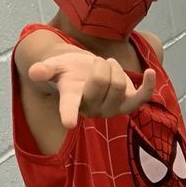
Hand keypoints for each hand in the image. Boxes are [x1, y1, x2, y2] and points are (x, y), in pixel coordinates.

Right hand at [28, 51, 156, 129]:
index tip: (68, 123)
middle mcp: (92, 108)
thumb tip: (34, 72)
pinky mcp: (128, 104)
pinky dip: (148, 85)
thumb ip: (45, 69)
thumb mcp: (54, 66)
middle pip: (101, 83)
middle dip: (101, 66)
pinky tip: (151, 73)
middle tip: (97, 62)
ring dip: (115, 69)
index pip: (68, 107)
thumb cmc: (68, 69)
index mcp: (71, 99)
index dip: (68, 114)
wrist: (86, 72)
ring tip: (108, 67)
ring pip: (120, 85)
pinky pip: (142, 97)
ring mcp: (111, 109)